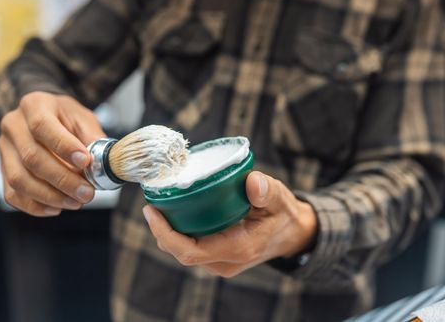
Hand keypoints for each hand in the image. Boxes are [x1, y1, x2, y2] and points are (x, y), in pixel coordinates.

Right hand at [0, 92, 105, 216]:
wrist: (43, 117)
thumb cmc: (64, 117)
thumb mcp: (83, 118)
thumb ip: (92, 137)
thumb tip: (103, 162)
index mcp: (34, 105)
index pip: (42, 126)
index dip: (64, 147)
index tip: (86, 162)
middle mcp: (13, 126)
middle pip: (32, 157)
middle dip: (62, 180)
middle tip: (86, 192)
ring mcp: (4, 149)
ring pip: (20, 179)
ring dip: (50, 196)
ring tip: (76, 202)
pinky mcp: (3, 170)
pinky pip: (13, 195)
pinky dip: (35, 206)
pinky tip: (57, 208)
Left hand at [143, 171, 317, 277]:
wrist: (293, 234)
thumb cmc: (283, 214)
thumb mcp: (279, 199)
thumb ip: (266, 191)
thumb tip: (252, 182)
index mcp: (238, 248)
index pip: (190, 251)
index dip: (166, 234)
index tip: (151, 211)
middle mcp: (226, 261)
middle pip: (180, 252)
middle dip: (161, 230)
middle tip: (152, 202)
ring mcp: (221, 263)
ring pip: (183, 252)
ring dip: (168, 232)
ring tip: (159, 205)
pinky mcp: (218, 257)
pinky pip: (190, 248)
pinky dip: (178, 233)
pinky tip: (174, 214)